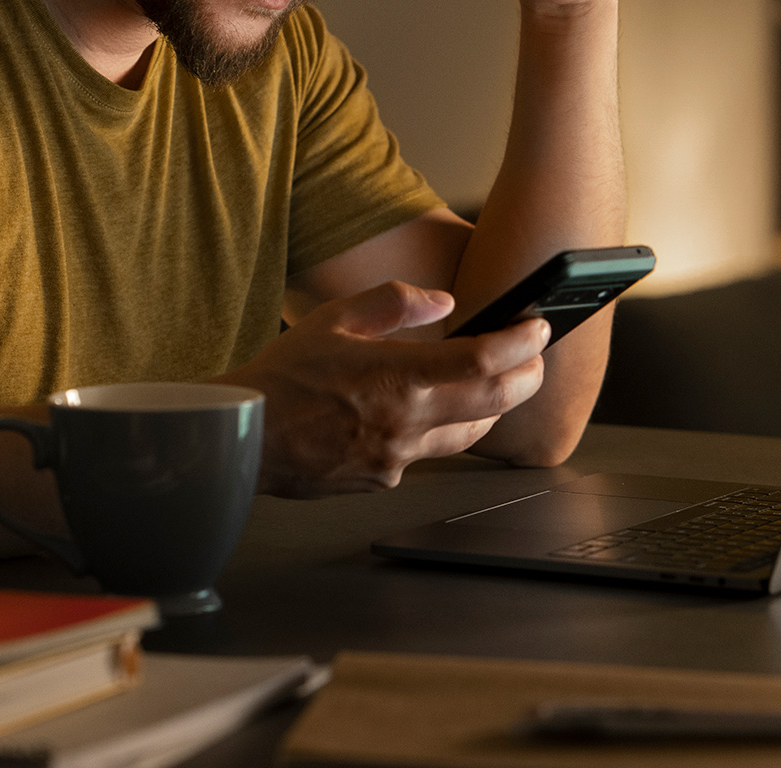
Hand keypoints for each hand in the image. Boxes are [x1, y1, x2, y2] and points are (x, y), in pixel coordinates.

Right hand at [219, 281, 550, 496]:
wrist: (244, 436)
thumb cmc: (282, 376)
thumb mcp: (334, 318)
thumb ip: (395, 303)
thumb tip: (443, 302)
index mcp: (395, 375)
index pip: (483, 361)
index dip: (521, 342)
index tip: (537, 327)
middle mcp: (405, 421)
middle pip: (496, 403)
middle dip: (528, 376)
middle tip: (534, 356)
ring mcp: (398, 457)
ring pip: (471, 433)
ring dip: (493, 406)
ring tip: (496, 381)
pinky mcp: (386, 479)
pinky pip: (430, 453)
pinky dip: (440, 428)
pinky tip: (428, 410)